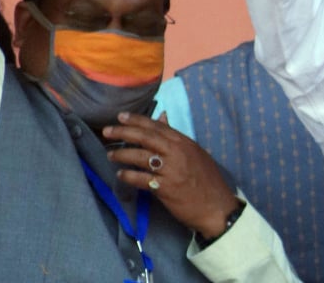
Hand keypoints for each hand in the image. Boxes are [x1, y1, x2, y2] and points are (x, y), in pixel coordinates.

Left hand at [103, 112, 239, 238]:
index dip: (137, 120)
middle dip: (124, 132)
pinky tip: (120, 175)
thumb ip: (176, 138)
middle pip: (146, 138)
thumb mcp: (194, 153)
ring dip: (122, 154)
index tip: (121, 116)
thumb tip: (162, 117)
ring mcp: (171, 170)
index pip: (157, 126)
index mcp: (185, 142)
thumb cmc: (206, 180)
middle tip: (107, 131)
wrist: (217, 207)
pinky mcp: (166, 188)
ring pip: (141, 157)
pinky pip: (142, 179)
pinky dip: (129, 176)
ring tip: (110, 154)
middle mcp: (177, 152)